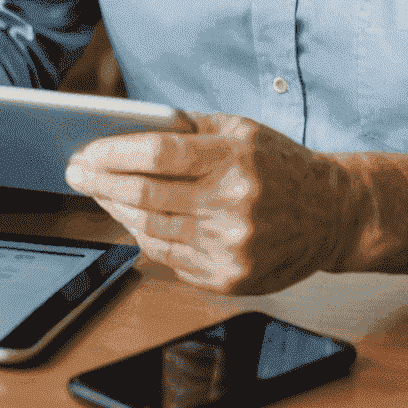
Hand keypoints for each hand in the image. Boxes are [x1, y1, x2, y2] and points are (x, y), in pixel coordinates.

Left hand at [63, 113, 361, 294]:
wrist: (334, 214)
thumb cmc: (279, 164)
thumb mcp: (239, 128)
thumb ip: (186, 128)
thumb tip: (125, 130)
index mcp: (234, 159)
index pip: (157, 155)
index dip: (112, 153)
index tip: (83, 151)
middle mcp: (233, 205)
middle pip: (146, 195)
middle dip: (100, 182)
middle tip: (74, 171)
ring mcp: (231, 247)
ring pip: (150, 229)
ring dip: (115, 209)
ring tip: (98, 192)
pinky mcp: (230, 279)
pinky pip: (169, 257)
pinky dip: (143, 236)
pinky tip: (130, 218)